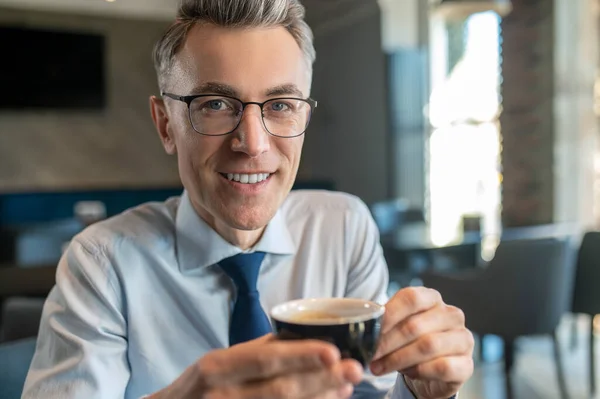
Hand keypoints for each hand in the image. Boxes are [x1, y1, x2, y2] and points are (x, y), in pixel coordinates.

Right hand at [150, 335, 363, 398]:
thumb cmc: (199, 387)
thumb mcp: (217, 363)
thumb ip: (255, 351)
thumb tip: (299, 338)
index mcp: (218, 367)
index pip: (264, 359)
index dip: (301, 356)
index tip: (334, 351)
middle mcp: (222, 394)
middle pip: (280, 390)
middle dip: (322, 380)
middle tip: (354, 370)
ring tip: (345, 388)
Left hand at [369, 287, 473, 398]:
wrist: (428, 372)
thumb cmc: (408, 343)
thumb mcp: (395, 327)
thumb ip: (383, 321)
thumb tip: (364, 323)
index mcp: (432, 298)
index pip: (411, 298)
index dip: (389, 314)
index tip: (370, 331)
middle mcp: (451, 315)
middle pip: (415, 325)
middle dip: (387, 343)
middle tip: (370, 355)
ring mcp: (463, 339)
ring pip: (428, 346)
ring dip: (398, 359)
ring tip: (381, 366)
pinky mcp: (467, 364)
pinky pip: (442, 366)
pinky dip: (420, 371)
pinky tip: (408, 373)